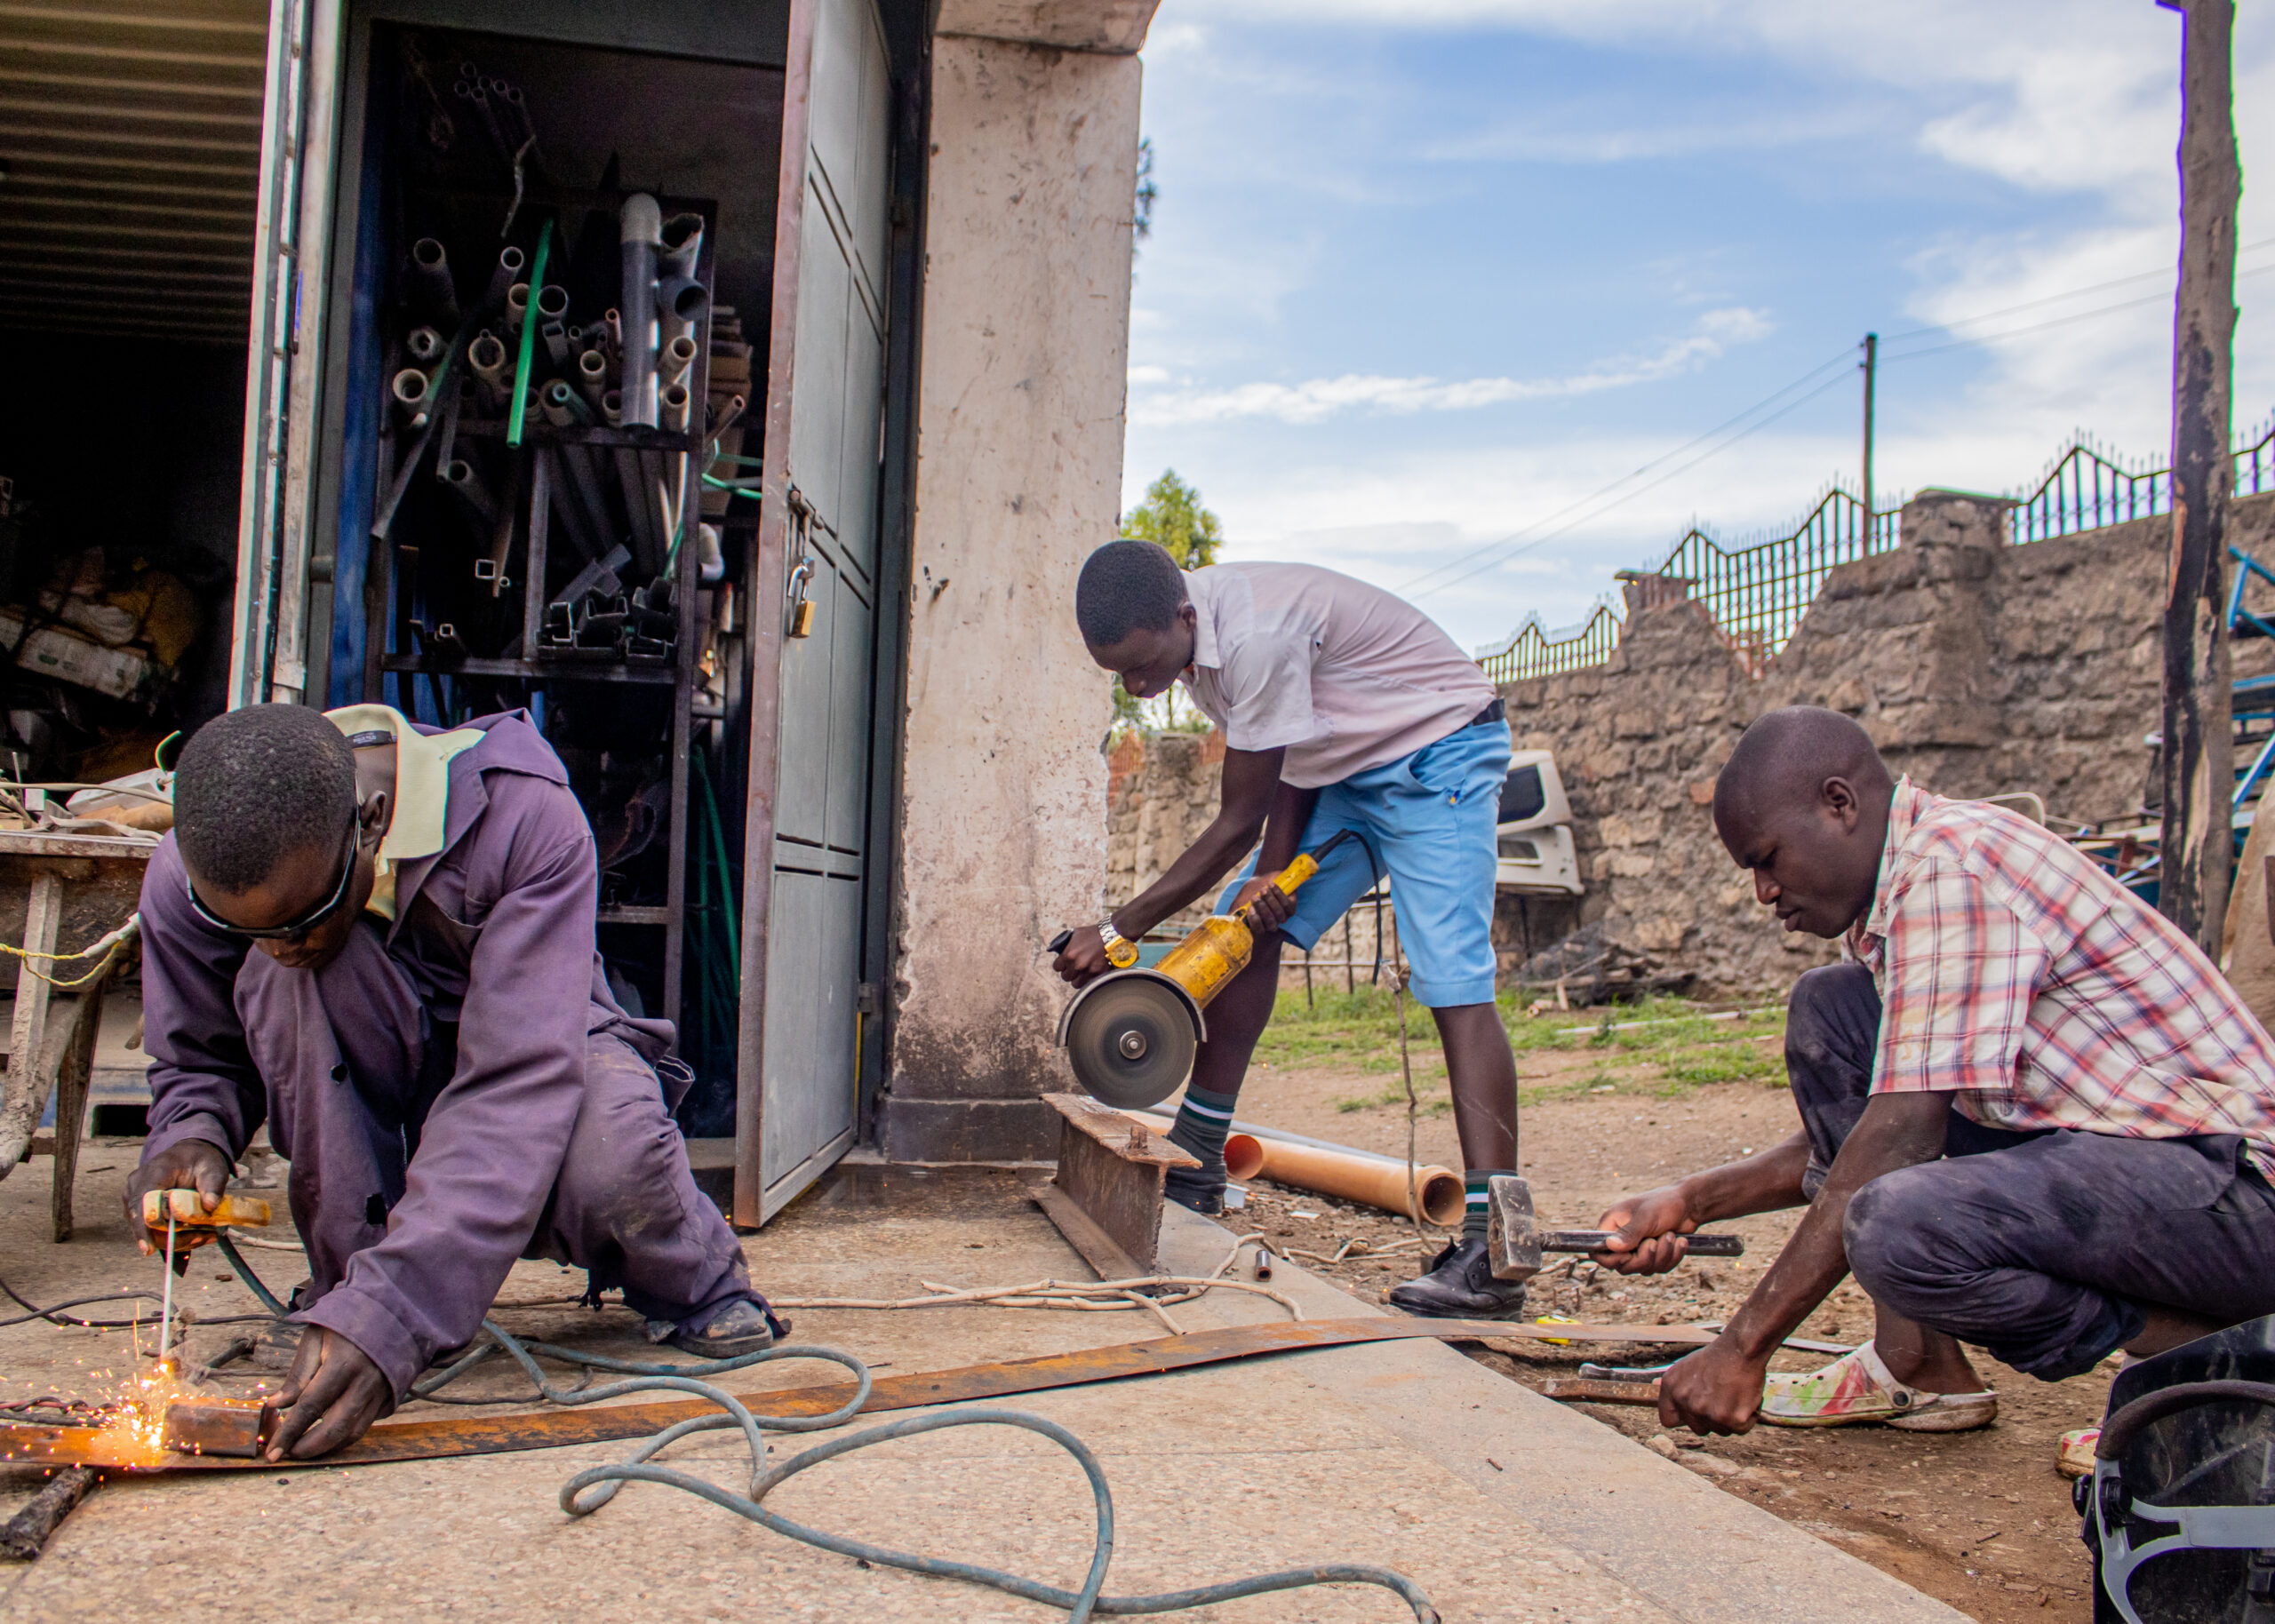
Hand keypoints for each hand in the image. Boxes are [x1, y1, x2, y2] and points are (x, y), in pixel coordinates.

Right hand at [124, 1139, 231, 1269]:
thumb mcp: (213, 1167)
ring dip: (178, 1240)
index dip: (142, 1228)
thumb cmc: (199, 1160)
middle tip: (205, 1237)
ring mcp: (135, 1200)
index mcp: (153, 1173)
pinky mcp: (141, 1211)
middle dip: (173, 1238)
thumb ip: (212, 1184)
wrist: (189, 1156)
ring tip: (207, 1235)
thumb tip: (210, 1206)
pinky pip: (154, 1231)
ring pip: (150, 1231)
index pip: (141, 1203)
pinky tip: (198, 1234)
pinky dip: (176, 1237)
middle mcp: (136, 1187)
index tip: (148, 1250)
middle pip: (145, 1223)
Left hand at [266, 1326, 392, 1459]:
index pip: (310, 1406)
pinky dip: (344, 1437)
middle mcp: (364, 1381)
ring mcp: (380, 1391)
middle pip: (334, 1428)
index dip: (289, 1433)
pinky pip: (365, 1425)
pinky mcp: (389, 1397)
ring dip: (326, 1448)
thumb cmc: (347, 1322)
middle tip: (287, 1454)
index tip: (271, 1452)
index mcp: (343, 1363)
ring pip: (352, 1433)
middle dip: (307, 1448)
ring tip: (303, 1449)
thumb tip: (275, 1405)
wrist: (393, 1312)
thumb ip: (297, 1373)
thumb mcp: (316, 1338)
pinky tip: (327, 1436)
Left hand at [1054, 924, 1109, 985]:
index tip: (1065, 964)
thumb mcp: (1075, 935)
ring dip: (1078, 979)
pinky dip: (1089, 979)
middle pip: (1066, 977)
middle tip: (1075, 968)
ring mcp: (1088, 971)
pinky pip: (1089, 983)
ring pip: (1076, 984)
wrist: (1111, 936)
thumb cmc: (1092, 933)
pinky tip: (1091, 972)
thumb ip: (1066, 944)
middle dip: (1069, 972)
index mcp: (1068, 955)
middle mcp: (1077, 965)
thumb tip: (1058, 949)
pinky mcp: (1098, 975)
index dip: (1061, 965)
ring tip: (1082, 973)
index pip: (1057, 967)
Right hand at [1232, 873, 1294, 930]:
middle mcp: (1272, 922)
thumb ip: (1234, 914)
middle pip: (1271, 924)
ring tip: (1263, 889)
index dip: (1256, 921)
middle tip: (1255, 897)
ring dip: (1270, 900)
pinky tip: (1271, 885)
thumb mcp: (1240, 901)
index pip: (1260, 930)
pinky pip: (1286, 904)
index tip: (1250, 908)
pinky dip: (1278, 894)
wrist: (1264, 875)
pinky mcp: (1291, 906)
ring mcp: (1283, 915)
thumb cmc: (1251, 889)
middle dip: (1263, 910)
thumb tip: (1227, 923)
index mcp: (1260, 924)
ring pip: (1279, 914)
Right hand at [1593, 1183, 1697, 1274]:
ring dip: (1662, 1255)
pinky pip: (1658, 1268)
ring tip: (1670, 1236)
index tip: (1630, 1254)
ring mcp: (1637, 1248)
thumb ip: (1629, 1233)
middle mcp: (1621, 1238)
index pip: (1598, 1252)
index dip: (1612, 1259)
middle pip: (1622, 1266)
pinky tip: (1679, 1242)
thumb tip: (1610, 1245)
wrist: (1689, 1205)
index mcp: (1611, 1225)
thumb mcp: (1646, 1217)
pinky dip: (1672, 1257)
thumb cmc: (1664, 1203)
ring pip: (1643, 1269)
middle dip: (1644, 1258)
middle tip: (1655, 1242)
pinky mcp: (1653, 1255)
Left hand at [1657, 1336, 1767, 1435]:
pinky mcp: (1731, 1419)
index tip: (1695, 1412)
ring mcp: (1708, 1413)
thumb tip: (1652, 1385)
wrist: (1741, 1349)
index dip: (1684, 1418)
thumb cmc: (1717, 1357)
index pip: (1668, 1420)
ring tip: (1734, 1393)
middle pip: (1699, 1429)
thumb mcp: (1685, 1366)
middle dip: (1711, 1419)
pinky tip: (1748, 1398)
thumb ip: (1673, 1383)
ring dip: (1731, 1418)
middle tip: (1722, 1397)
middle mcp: (1686, 1403)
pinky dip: (1748, 1418)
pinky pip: (1741, 1429)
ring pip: (1721, 1430)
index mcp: (1671, 1389)